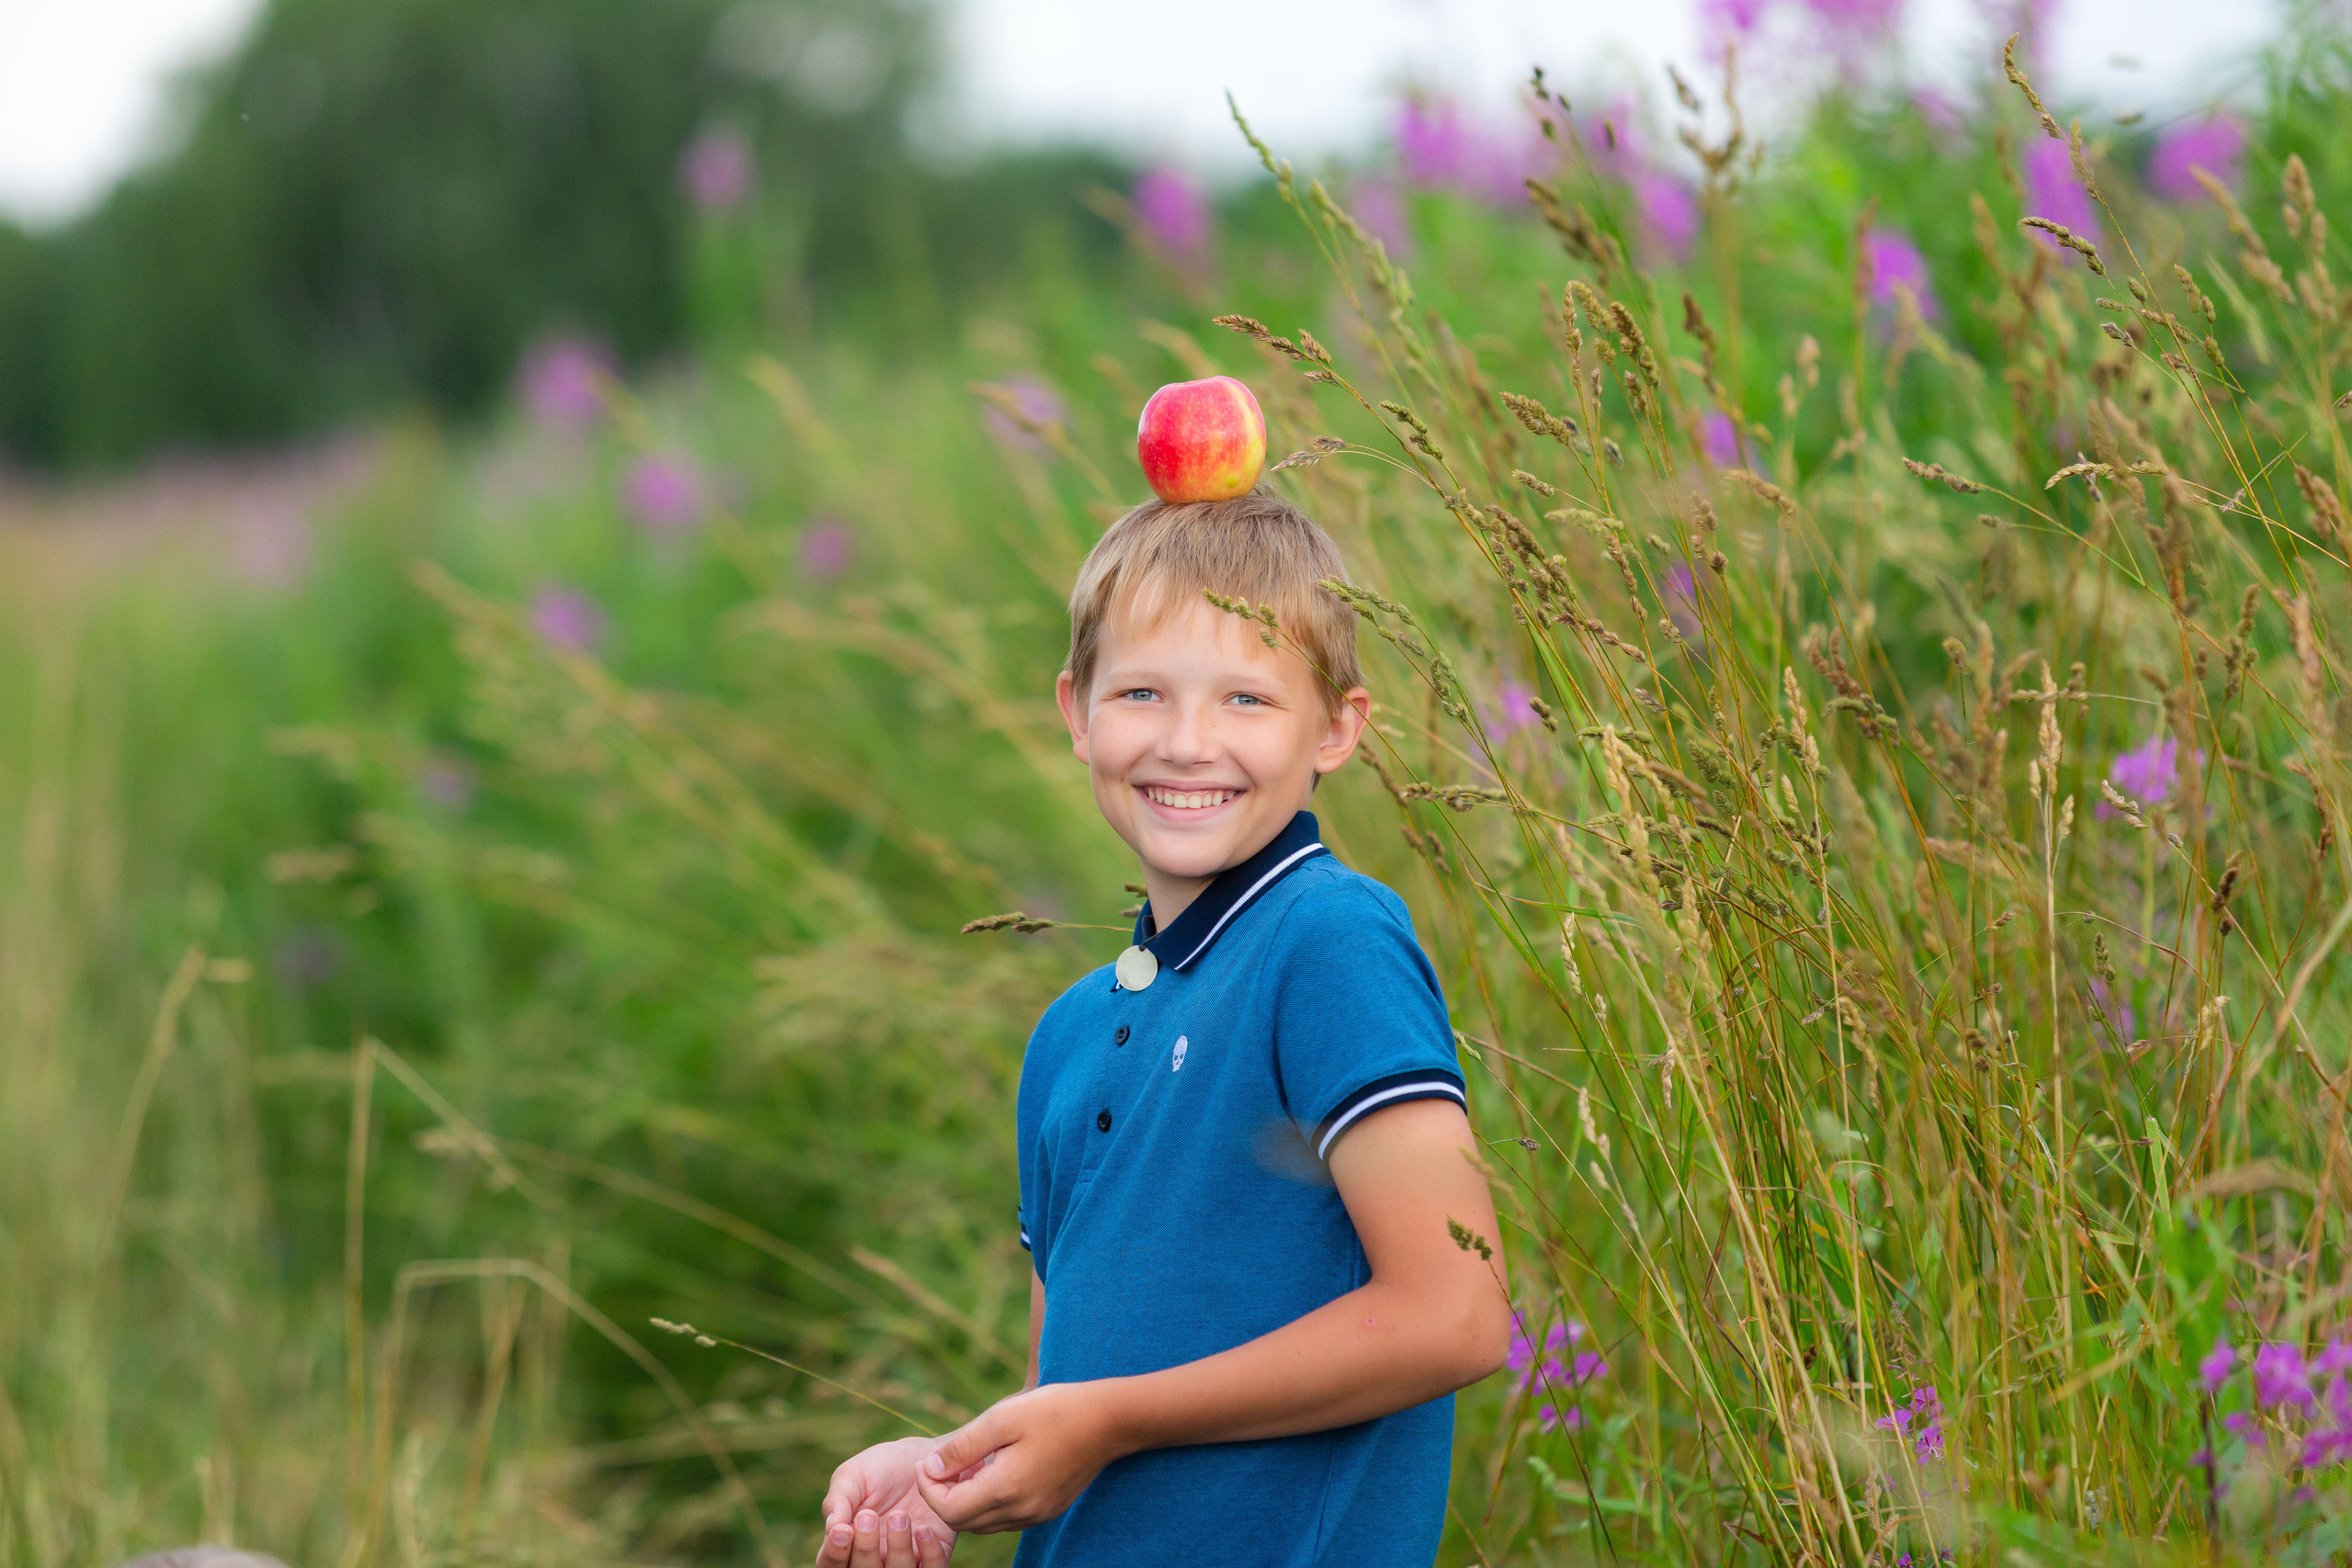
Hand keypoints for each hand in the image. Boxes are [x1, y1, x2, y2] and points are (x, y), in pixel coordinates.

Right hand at [816, 1436, 956, 1565]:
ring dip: (897, 1550)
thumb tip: (831, 1528)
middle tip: (869, 1516)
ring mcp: (903, 1560)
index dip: (834, 1554)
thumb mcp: (852, 1476)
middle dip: (865, 1550)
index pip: (831, 1565)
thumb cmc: (879, 1468)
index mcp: (847, 1544)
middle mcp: (873, 1558)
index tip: (843, 1530)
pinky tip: (924, 1528)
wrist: (922, 1458)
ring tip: (899, 1516)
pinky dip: (929, 1554)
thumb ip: (838, 1501)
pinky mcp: (933, 1554)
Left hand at [913, 1382, 1125, 1534]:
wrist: (1108, 1420)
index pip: (948, 1510)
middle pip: (963, 1522)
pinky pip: (1004, 1519)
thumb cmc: (1054, 1411)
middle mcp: (1021, 1511)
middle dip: (942, 1496)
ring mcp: (1036, 1514)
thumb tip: (932, 1468)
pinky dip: (988, 1502)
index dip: (928, 1489)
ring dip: (965, 1501)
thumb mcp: (1002, 1418)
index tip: (927, 1461)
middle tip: (942, 1463)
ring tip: (966, 1465)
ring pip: (983, 1523)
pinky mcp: (1046, 1510)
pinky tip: (993, 1471)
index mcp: (1007, 1488)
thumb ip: (963, 1446)